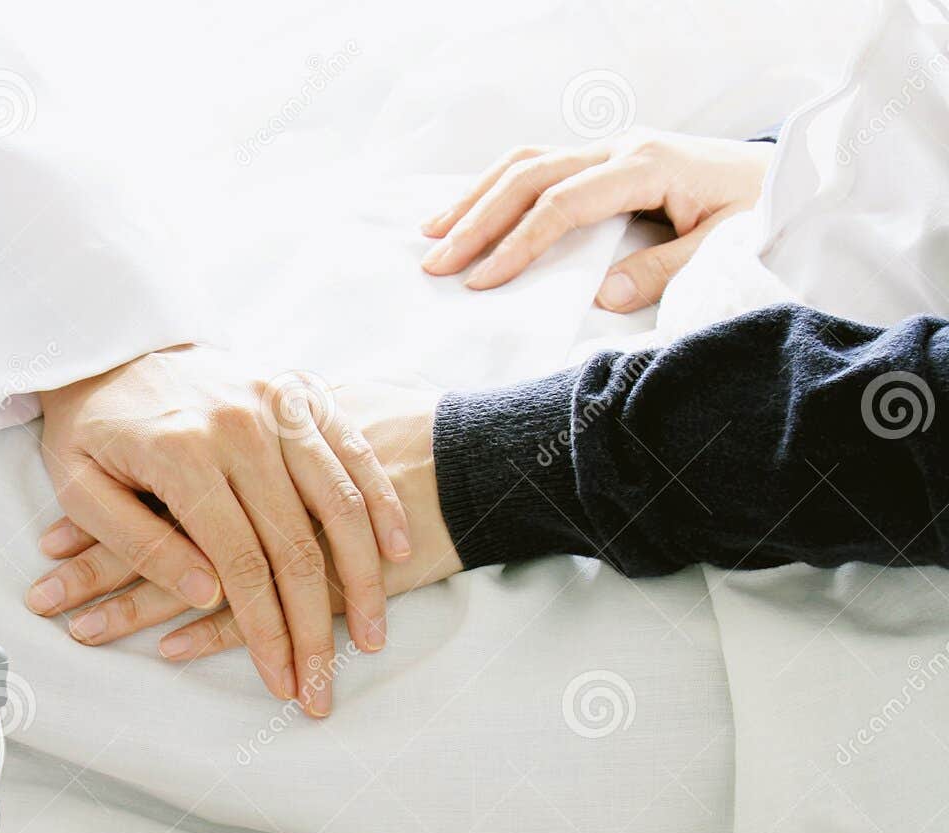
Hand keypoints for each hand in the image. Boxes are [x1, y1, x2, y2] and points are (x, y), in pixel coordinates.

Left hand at [32, 346, 412, 716]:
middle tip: (323, 689)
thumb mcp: (81, 486)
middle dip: (313, 628)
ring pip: (339, 503)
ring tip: (369, 639)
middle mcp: (240, 426)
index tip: (281, 683)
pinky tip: (394, 556)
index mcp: (183, 454)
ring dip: (362, 578)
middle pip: (295, 545)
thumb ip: (138, 543)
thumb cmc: (88, 425)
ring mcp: (278, 404)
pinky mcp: (301, 391)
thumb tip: (203, 596)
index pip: (238, 563)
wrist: (108, 340)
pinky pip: (353, 455)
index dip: (264, 631)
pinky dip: (379, 507)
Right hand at [421, 131, 772, 310]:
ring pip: (527, 162)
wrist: (791, 176)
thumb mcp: (726, 246)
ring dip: (476, 198)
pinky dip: (498, 188)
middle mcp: (621, 146)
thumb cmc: (761, 211)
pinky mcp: (608, 156)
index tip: (482, 282)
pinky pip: (540, 164)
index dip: (517, 245)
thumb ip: (666, 270)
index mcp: (646, 165)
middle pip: (529, 176)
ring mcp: (612, 146)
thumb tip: (602, 296)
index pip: (562, 205)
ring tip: (432, 234)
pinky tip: (470, 210)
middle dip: (477, 220)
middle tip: (436, 262)